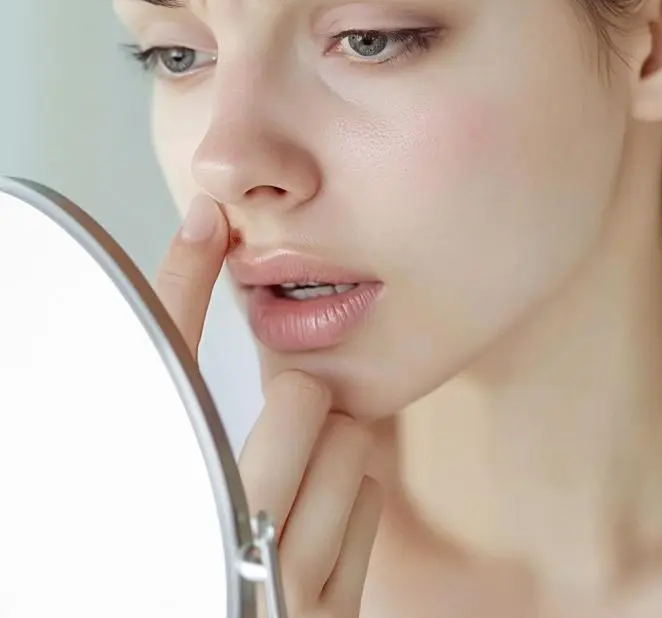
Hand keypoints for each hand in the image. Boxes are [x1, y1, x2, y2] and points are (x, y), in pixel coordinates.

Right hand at [153, 194, 382, 617]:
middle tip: (288, 427)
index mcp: (158, 500)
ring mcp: (279, 590)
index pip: (168, 360)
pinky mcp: (327, 615)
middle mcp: (214, 540)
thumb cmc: (193, 563)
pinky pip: (369, 500)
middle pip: (297, 396)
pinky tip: (321, 523)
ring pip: (350, 444)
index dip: (184, 278)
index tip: (208, 218)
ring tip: (302, 485)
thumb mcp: (171, 501)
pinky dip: (353, 498)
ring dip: (333, 452)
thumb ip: (188, 430)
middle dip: (298, 401)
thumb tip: (226, 326)